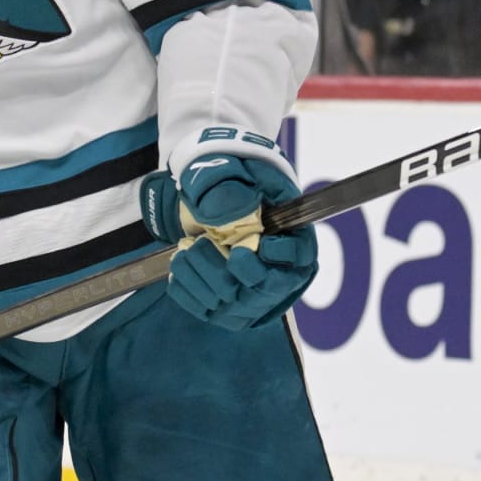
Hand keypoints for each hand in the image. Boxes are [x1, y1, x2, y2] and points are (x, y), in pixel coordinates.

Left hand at [139, 127, 317, 330]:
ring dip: (200, 277)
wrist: (209, 194)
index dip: (281, 254)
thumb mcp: (231, 170)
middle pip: (263, 289)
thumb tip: (227, 213)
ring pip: (231, 305)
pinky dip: (187, 290)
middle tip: (201, 244)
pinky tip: (179, 265)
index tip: (251, 245)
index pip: (300, 256)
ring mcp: (253, 296)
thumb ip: (229, 186)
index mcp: (293, 236)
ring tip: (186, 248)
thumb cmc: (229, 180)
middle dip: (225, 270)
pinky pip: (207, 310)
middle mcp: (279, 273)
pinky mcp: (227, 308)